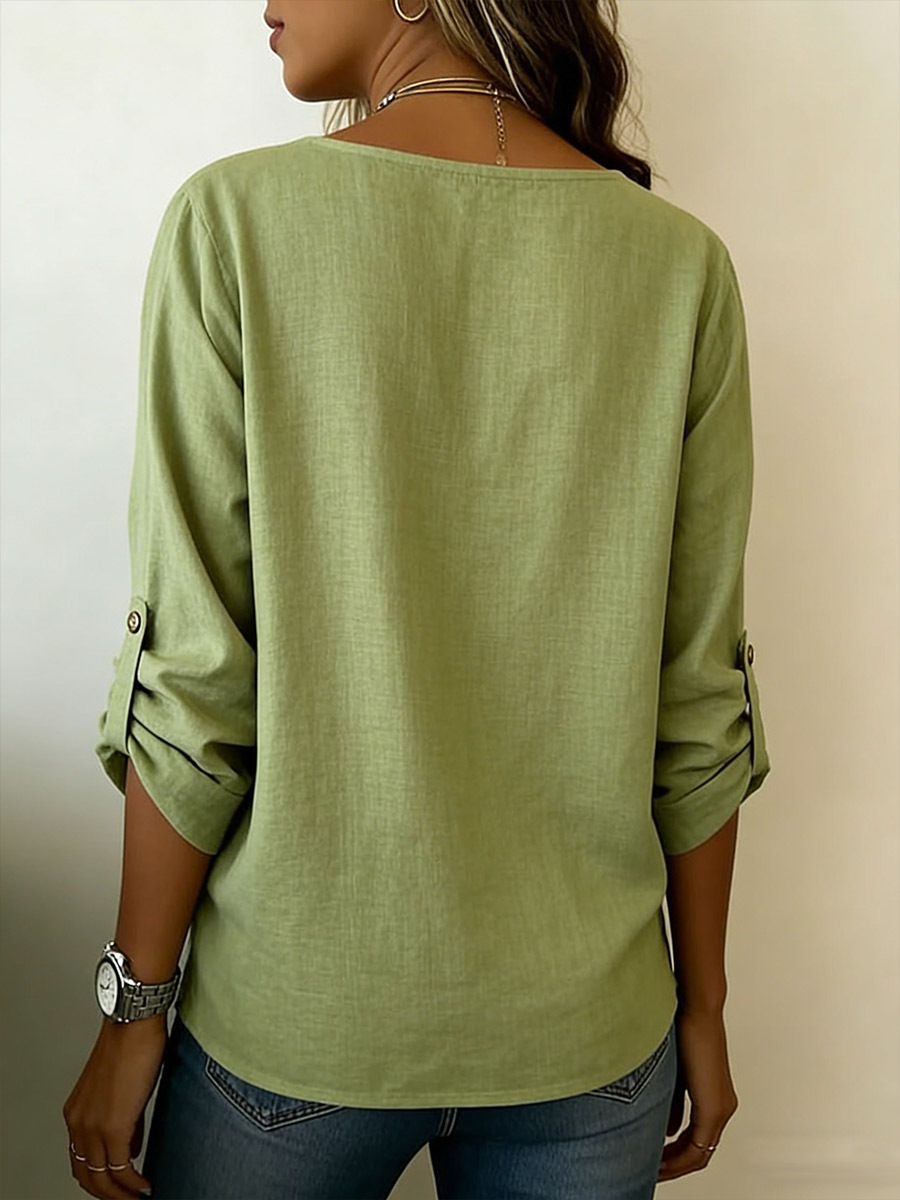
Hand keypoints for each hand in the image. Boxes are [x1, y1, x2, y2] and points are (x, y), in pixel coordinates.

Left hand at [63, 1014, 166, 1197]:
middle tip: (127, 1199)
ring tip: (137, 1198)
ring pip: (101, 1179)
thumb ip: (123, 1119)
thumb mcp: (120, 1088)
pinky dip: (133, 1184)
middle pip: (86, 1177)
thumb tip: (131, 1145)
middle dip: (107, 1194)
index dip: (98, 1179)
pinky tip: (144, 1186)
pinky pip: (122, 1170)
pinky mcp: (115, 1127)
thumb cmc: (130, 1043)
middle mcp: (78, 1122)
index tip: (117, 1186)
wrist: (133, 1023)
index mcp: (76, 1112)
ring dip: (121, 1194)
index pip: (80, 1160)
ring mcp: (94, 1127)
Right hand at [657, 1007, 738, 1181]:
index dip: (675, 1155)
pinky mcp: (713, 1108)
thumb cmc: (682, 1029)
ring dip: (674, 1166)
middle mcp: (723, 1108)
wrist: (696, 1008)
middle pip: (699, 1153)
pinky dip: (678, 1159)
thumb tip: (666, 1130)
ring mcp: (721, 1110)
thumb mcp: (673, 1074)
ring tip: (652, 1170)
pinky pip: (697, 1148)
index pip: (697, 1140)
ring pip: (699, 1154)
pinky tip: (659, 1161)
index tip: (654, 1158)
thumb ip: (672, 1103)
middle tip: (650, 1170)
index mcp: (714, 1098)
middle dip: (673, 1166)